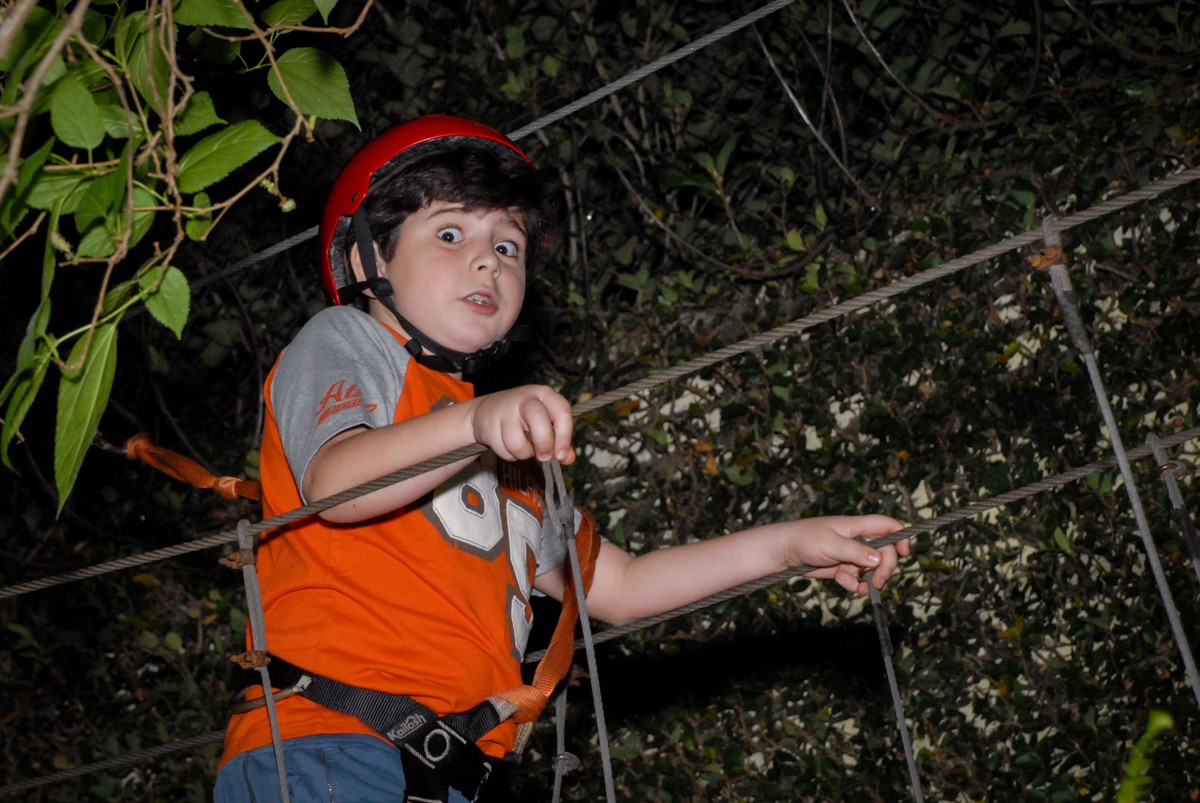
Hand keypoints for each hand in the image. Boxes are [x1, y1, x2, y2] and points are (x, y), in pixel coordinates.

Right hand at [468, 385, 575, 463]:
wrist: (486, 410)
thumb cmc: (522, 417)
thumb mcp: (544, 422)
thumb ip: (559, 439)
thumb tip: (569, 458)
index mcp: (544, 394)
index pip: (562, 411)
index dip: (565, 436)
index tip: (561, 455)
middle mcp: (525, 398)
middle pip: (539, 420)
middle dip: (544, 444)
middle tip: (544, 457)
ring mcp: (505, 410)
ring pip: (518, 442)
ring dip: (523, 454)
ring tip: (523, 448)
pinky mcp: (489, 424)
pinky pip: (503, 450)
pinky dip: (509, 455)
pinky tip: (508, 445)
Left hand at [781, 515, 909, 595]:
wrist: (785, 552)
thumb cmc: (805, 539)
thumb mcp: (831, 544)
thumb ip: (855, 551)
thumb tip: (878, 559)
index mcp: (857, 526)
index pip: (887, 525)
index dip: (900, 536)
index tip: (905, 553)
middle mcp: (858, 540)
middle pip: (884, 553)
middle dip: (884, 569)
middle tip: (877, 583)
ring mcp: (852, 555)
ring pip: (872, 570)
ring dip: (869, 580)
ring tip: (857, 587)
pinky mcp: (843, 569)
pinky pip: (858, 579)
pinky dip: (854, 584)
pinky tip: (841, 581)